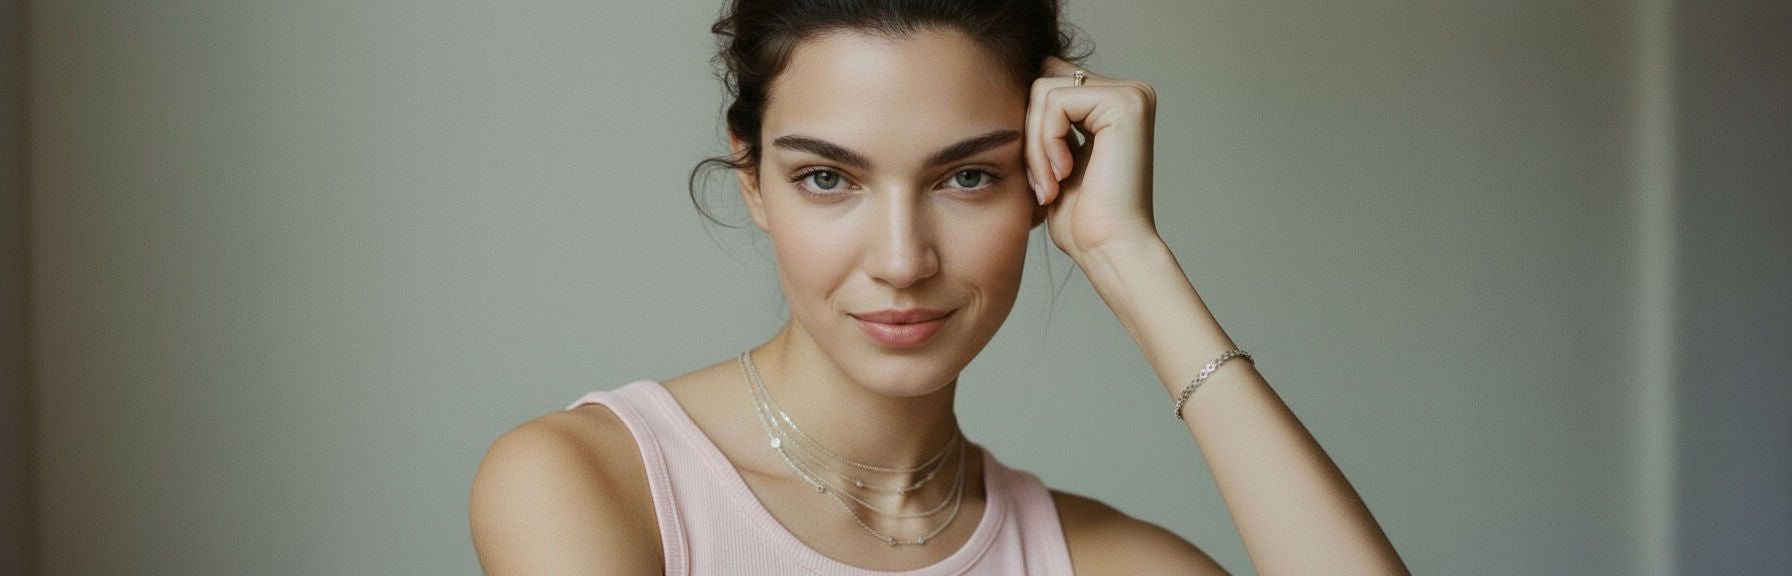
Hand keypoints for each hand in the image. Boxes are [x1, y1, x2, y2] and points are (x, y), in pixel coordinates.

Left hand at [1025, 57, 1161, 264]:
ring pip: (1044, 92)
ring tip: (1051, 184)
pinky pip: (1055, 102)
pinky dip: (1046, 142)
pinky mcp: (1124, 103)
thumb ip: (1045, 121)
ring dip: (1036, 145)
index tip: (1039, 173)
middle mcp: (1128, 93)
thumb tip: (1012, 84)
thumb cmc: (1082, 218)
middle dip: (1030, 135)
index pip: (1048, 82)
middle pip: (1043, 82)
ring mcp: (1130, 94)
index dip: (1029, 124)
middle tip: (1043, 183)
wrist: (1108, 248)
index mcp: (1113, 104)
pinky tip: (1064, 174)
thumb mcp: (1054, 159)